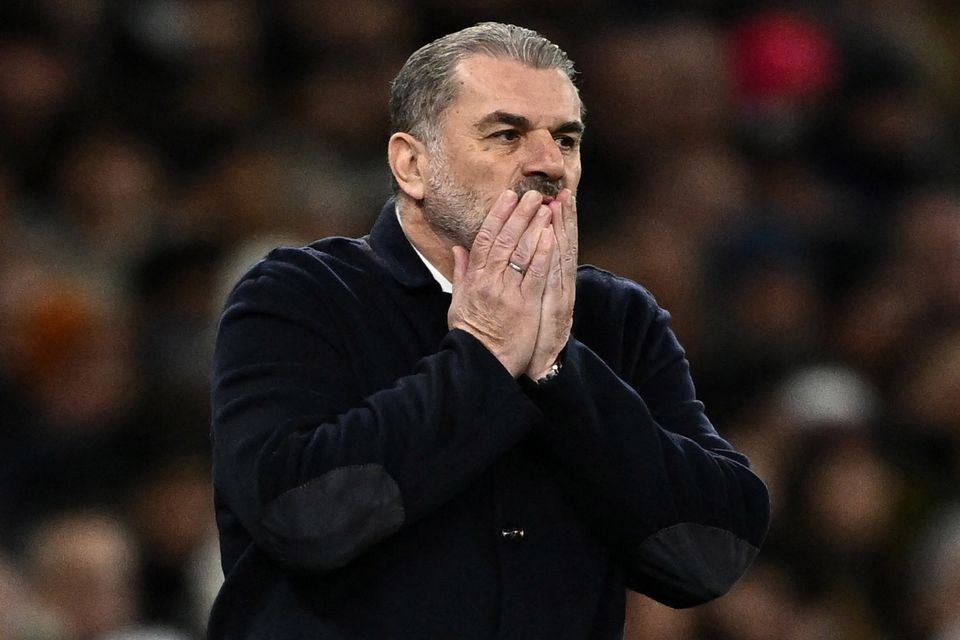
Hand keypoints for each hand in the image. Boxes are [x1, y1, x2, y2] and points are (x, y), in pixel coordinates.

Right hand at [448, 190, 556, 376]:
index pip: (485, 239)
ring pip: (522, 253)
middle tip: (532, 194)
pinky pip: (536, 275)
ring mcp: (508, 292)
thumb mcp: (459, 302)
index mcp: (475, 279)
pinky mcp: (525, 304)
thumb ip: (462, 273)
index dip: (497, 216)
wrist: (481, 362)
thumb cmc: (471, 334)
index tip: (507, 197)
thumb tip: (458, 250)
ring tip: (545, 207)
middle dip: (519, 214)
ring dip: (534, 227)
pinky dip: (543, 254)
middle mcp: (491, 281)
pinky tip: (550, 236)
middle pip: (505, 240)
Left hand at [525, 188, 576, 379]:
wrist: (539, 365)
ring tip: (561, 202)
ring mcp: (557, 293)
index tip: (556, 196)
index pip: (551, 243)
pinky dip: (552, 256)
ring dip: (562, 226)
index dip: (555, 220)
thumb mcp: (519, 302)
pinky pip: (551, 276)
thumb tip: (487, 254)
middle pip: (561, 243)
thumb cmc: (524, 335)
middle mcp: (558, 283)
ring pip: (561, 254)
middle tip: (563, 191)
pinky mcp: (554, 305)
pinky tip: (554, 235)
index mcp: (548, 279)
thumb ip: (509, 276)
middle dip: (562, 216)